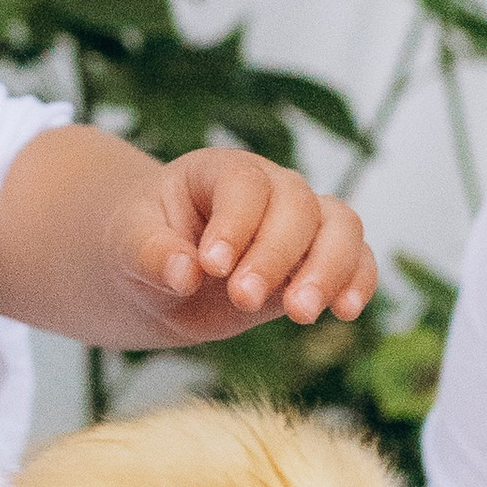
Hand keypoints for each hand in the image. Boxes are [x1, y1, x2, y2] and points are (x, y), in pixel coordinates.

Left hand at [116, 148, 376, 345]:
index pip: (243, 183)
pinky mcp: (317, 261)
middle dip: (275, 255)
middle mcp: (269, 189)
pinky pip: (357, 259)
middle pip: (297, 205)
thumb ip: (151, 254)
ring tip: (300, 314)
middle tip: (241, 299)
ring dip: (329, 270)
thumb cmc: (142, 248)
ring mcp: (300, 223)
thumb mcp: (127, 248)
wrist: (160, 276)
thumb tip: (184, 272)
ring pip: (341, 226)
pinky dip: (359, 281)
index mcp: (218, 172)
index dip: (235, 222)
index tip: (212, 266)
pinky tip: (344, 312)